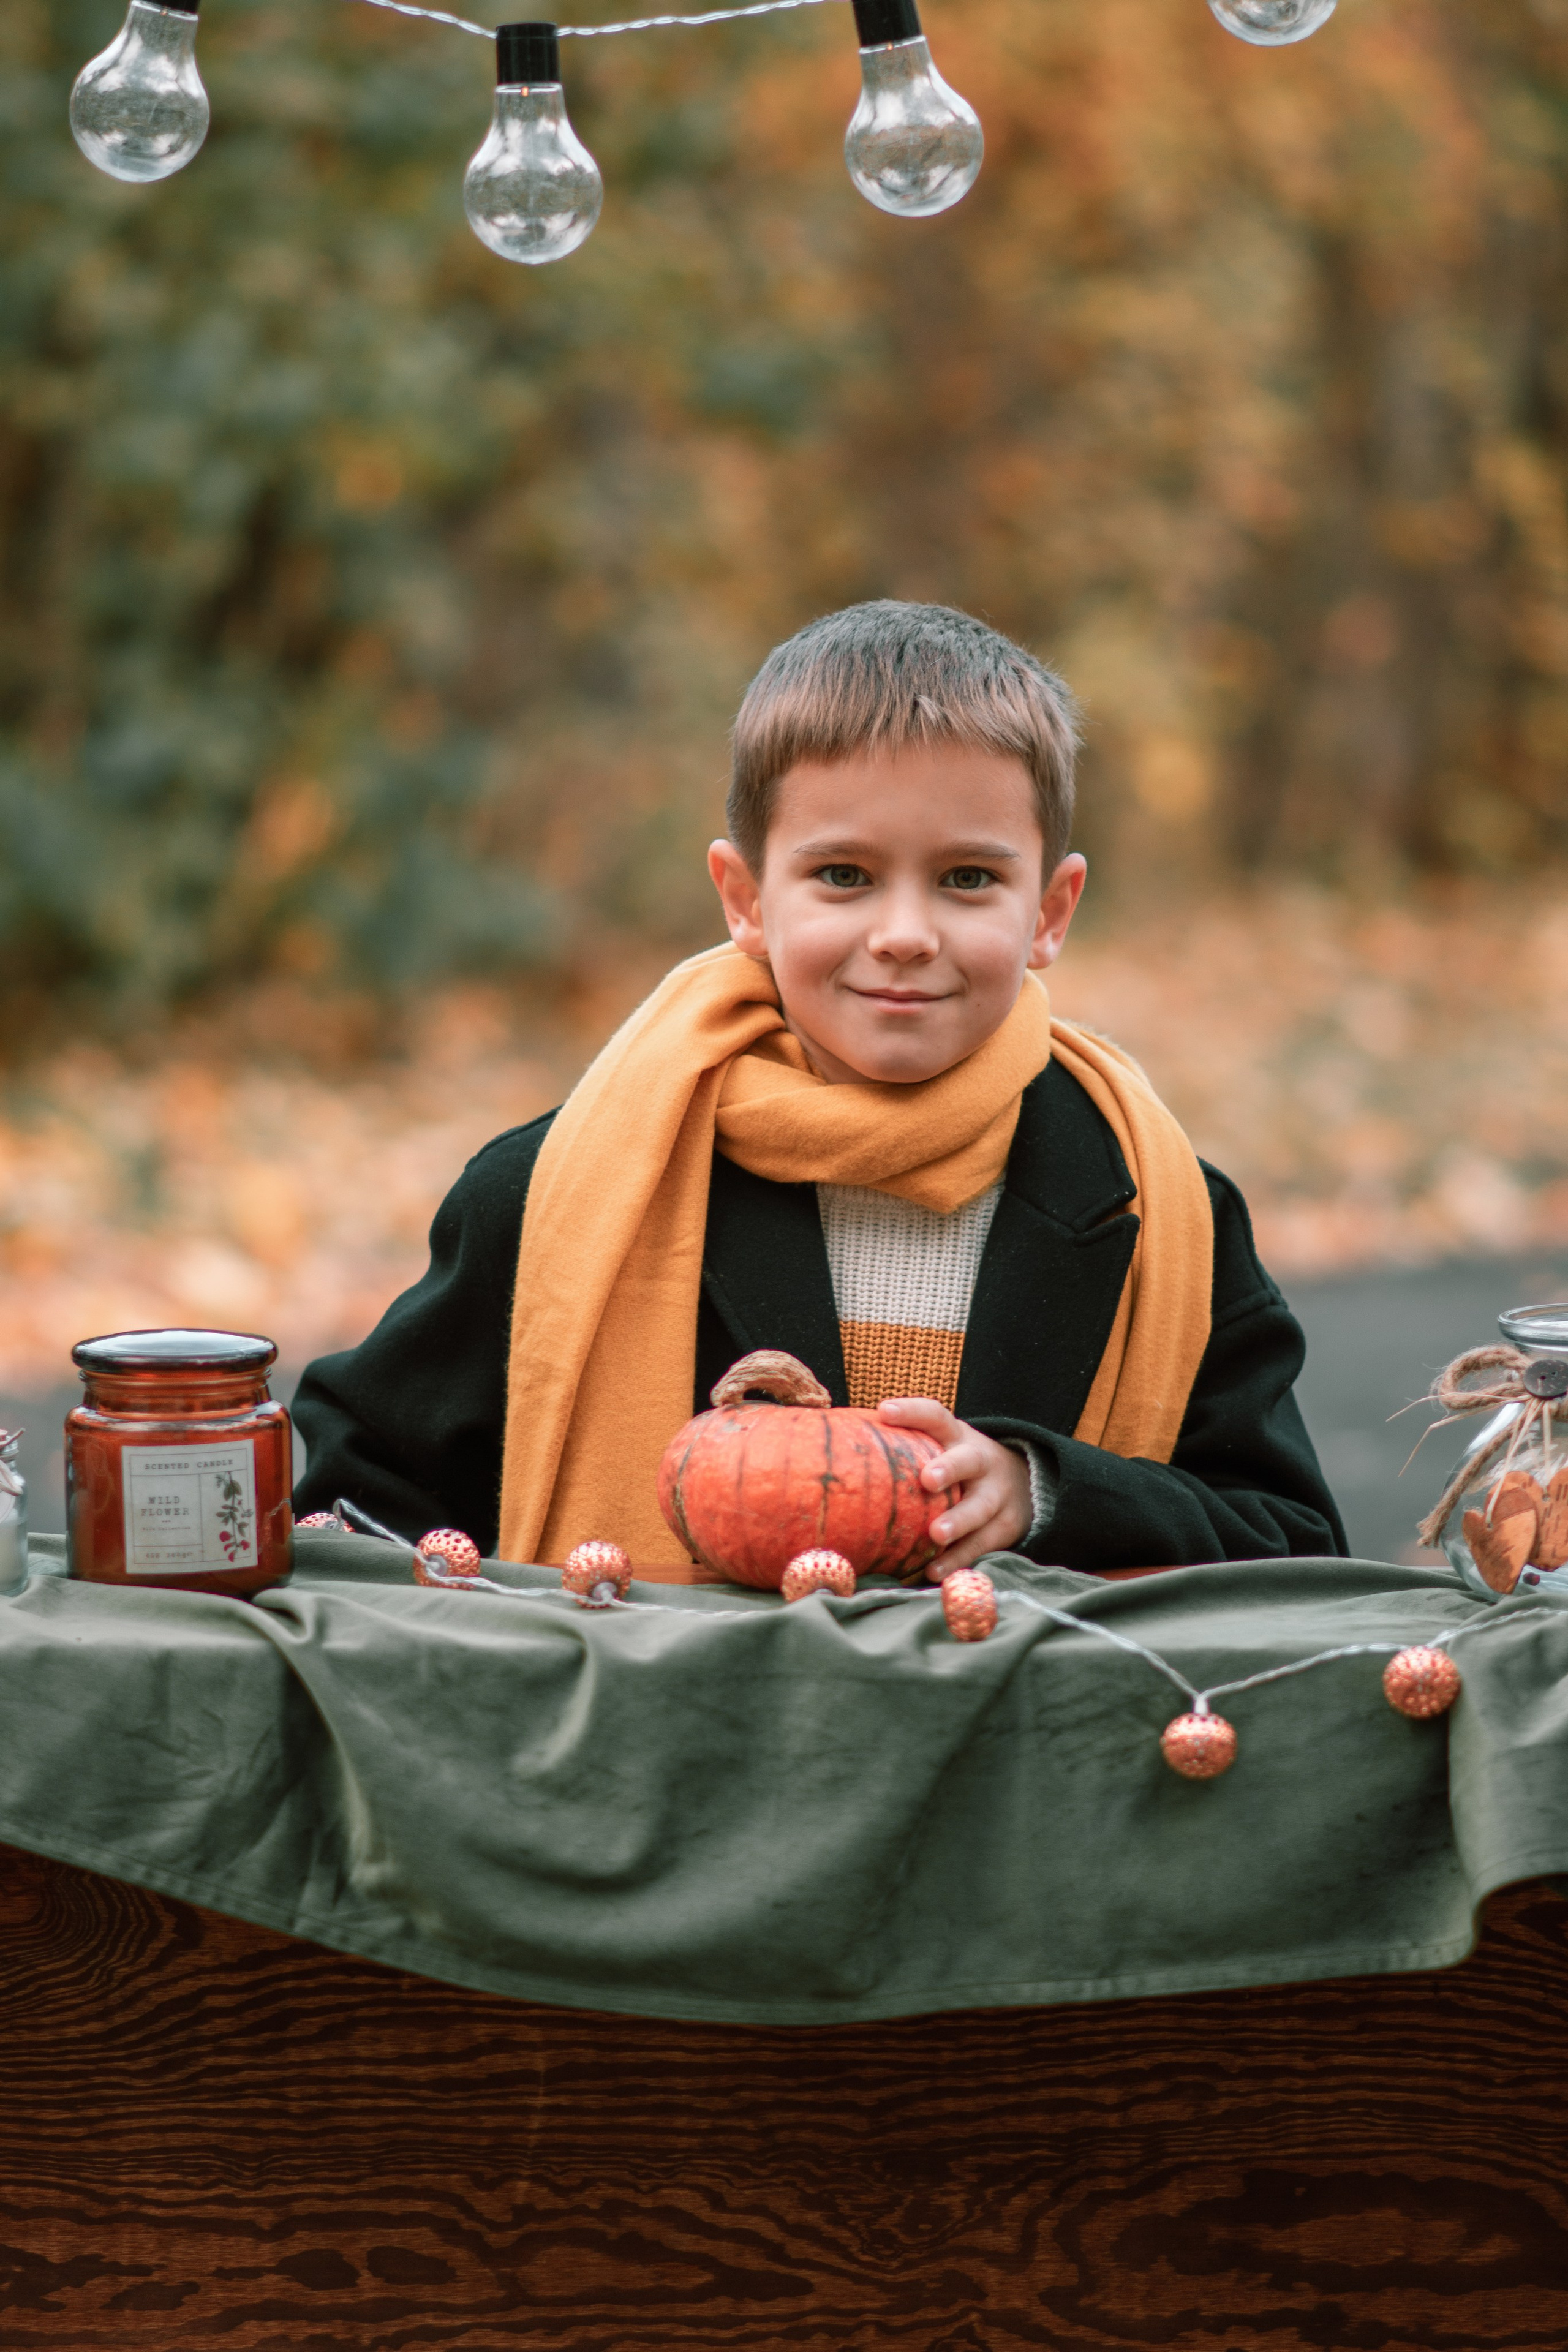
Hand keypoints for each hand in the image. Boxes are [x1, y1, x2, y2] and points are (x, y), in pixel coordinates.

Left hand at [875, 1397, 1031, 1579]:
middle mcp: (981, 1461)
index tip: (884, 1412)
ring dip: (958, 1521)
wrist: (1024, 1484)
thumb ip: (906, 1449)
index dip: (912, 1412)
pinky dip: (959, 1559)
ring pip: (980, 1507)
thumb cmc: (959, 1466)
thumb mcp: (944, 1447)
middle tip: (927, 1480)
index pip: (935, 1416)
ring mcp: (998, 1494)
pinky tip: (934, 1571)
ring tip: (936, 1535)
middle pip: (968, 1460)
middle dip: (949, 1468)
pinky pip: (982, 1544)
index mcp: (957, 1437)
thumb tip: (837, 1448)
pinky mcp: (1006, 1526)